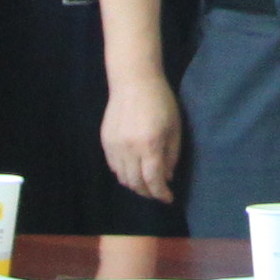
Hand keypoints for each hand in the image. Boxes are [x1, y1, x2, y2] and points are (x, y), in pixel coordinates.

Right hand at [101, 68, 182, 202]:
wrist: (133, 80)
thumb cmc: (161, 101)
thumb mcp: (174, 127)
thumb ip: (172, 155)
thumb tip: (167, 178)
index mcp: (150, 145)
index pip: (153, 180)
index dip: (161, 194)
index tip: (169, 198)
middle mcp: (129, 149)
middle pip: (136, 184)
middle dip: (148, 192)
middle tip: (158, 192)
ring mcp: (114, 146)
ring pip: (122, 178)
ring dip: (135, 185)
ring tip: (146, 183)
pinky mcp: (105, 141)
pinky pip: (113, 166)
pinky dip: (123, 173)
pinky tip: (132, 170)